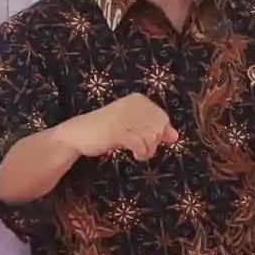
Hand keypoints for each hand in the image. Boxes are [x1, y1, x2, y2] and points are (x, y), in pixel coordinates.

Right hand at [61, 92, 177, 160]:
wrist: (79, 133)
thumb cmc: (107, 129)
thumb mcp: (133, 126)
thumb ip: (153, 128)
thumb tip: (175, 136)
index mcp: (138, 100)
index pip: (163, 117)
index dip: (161, 133)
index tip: (149, 140)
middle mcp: (133, 105)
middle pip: (160, 127)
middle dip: (155, 142)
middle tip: (144, 148)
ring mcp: (125, 118)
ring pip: (152, 136)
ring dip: (149, 149)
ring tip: (140, 152)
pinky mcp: (117, 131)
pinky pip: (140, 144)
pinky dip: (142, 153)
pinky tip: (136, 155)